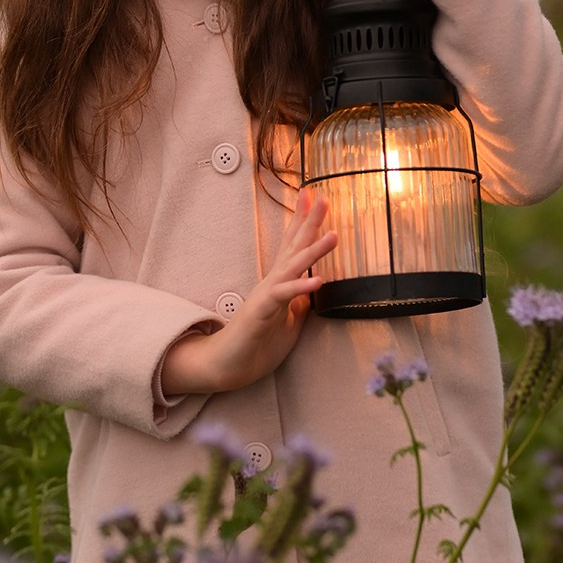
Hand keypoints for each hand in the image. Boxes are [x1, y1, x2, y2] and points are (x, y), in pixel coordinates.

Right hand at [160, 189, 336, 396]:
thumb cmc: (257, 345)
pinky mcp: (262, 312)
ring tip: (334, 234)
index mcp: (280, 283)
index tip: (315, 197)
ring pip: (292, 266)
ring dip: (313, 250)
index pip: (294, 246)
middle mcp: (273, 282)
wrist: (229, 365)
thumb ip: (298, 306)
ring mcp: (267, 294)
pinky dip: (300, 288)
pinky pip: (283, 296)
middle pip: (293, 246)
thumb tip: (312, 295)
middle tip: (323, 197)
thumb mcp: (288, 323)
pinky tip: (318, 280)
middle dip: (309, 221)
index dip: (305, 222)